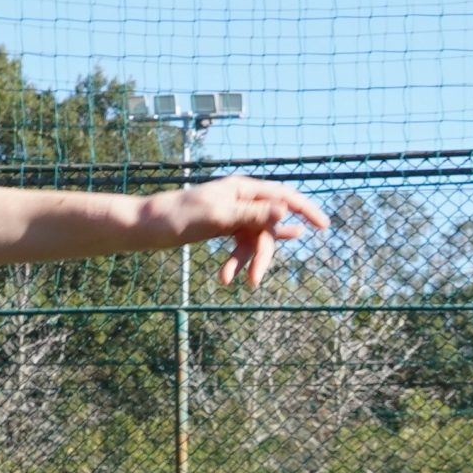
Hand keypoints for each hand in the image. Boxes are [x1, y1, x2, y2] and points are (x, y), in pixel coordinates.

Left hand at [148, 177, 330, 286]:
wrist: (148, 226)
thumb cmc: (179, 216)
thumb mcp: (219, 216)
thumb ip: (253, 214)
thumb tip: (285, 209)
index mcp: (243, 189)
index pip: (284, 196)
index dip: (306, 210)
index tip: (324, 226)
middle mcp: (241, 199)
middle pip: (269, 227)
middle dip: (262, 256)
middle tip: (253, 282)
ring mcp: (233, 214)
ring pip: (254, 240)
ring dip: (244, 262)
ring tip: (228, 283)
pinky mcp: (223, 228)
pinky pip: (241, 245)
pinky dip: (239, 260)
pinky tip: (244, 272)